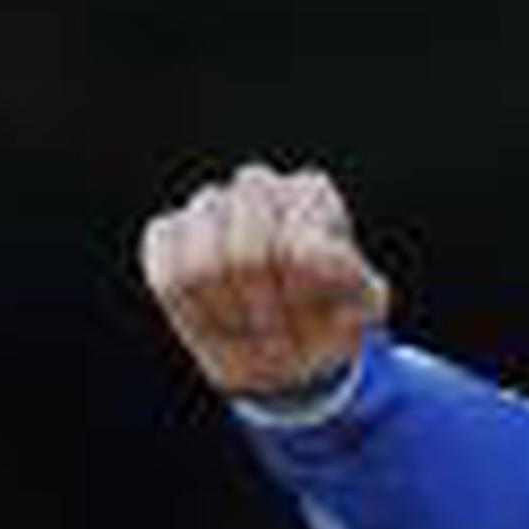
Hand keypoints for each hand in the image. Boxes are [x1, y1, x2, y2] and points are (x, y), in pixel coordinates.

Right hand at [136, 163, 390, 400]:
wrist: (293, 341)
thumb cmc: (331, 319)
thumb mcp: (363, 313)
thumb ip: (358, 290)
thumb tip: (310, 255)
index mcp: (312, 195)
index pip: (298, 253)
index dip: (301, 304)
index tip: (316, 327)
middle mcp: (258, 187)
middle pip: (246, 259)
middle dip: (265, 316)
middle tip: (281, 340)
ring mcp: (208, 206)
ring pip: (200, 270)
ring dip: (230, 319)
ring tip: (252, 333)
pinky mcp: (166, 234)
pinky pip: (165, 274)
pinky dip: (191, 314)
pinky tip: (219, 323)